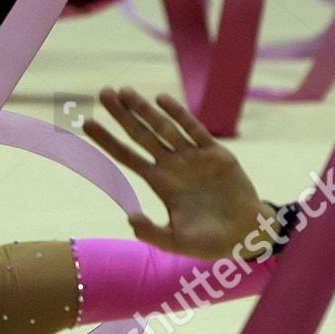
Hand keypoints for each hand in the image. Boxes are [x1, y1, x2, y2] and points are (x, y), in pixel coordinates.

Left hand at [82, 88, 273, 260]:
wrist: (247, 235)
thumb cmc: (210, 241)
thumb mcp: (177, 242)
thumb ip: (152, 232)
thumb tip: (129, 218)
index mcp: (160, 183)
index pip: (127, 157)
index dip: (107, 141)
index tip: (87, 124)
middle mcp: (172, 165)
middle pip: (140, 135)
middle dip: (121, 115)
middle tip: (103, 93)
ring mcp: (192, 157)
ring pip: (163, 128)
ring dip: (145, 110)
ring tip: (125, 91)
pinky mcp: (215, 153)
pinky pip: (194, 130)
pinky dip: (179, 115)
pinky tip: (162, 99)